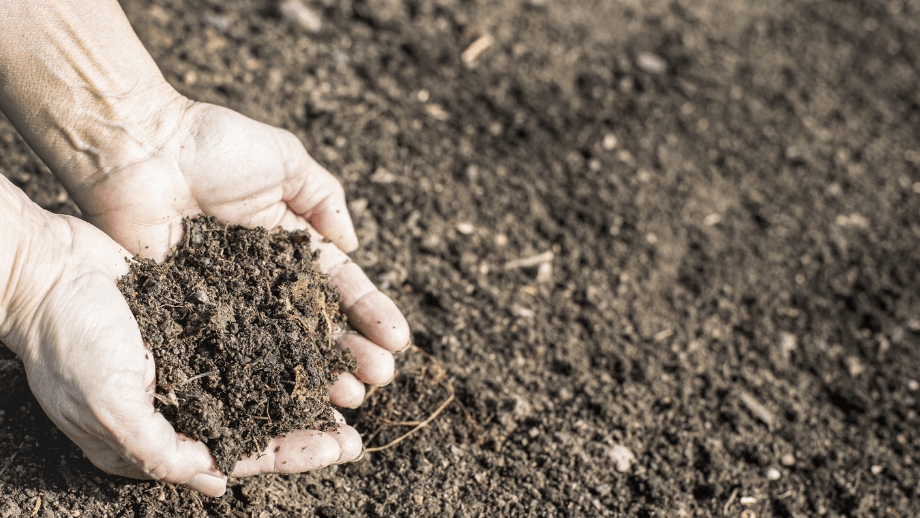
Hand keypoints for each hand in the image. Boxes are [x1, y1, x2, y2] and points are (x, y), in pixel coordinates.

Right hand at [0, 181, 362, 496]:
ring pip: (262, 382)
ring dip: (304, 385)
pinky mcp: (195, 325)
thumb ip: (156, 449)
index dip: (293, 453)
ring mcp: (190, 363)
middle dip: (309, 427)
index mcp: (158, 436)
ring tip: (350, 383)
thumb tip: (217, 483)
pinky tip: (317, 338)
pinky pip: (250, 340)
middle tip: (358, 422)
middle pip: (259, 423)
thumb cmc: (66, 339)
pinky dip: (284, 343)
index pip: (239, 455)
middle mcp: (181, 404)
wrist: (46, 268)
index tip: (342, 447)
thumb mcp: (105, 404)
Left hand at [68, 99, 408, 406]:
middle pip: (318, 323)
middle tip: (379, 379)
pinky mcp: (189, 312)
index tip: (398, 341)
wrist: (140, 150)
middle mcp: (266, 277)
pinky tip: (285, 396)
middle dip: (353, 351)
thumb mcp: (286, 159)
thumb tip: (354, 244)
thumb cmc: (214, 147)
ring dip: (316, 372)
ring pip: (281, 344)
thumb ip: (325, 198)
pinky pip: (229, 348)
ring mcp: (229, 299)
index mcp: (292, 242)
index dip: (371, 313)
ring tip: (348, 396)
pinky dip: (257, 374)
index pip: (341, 285)